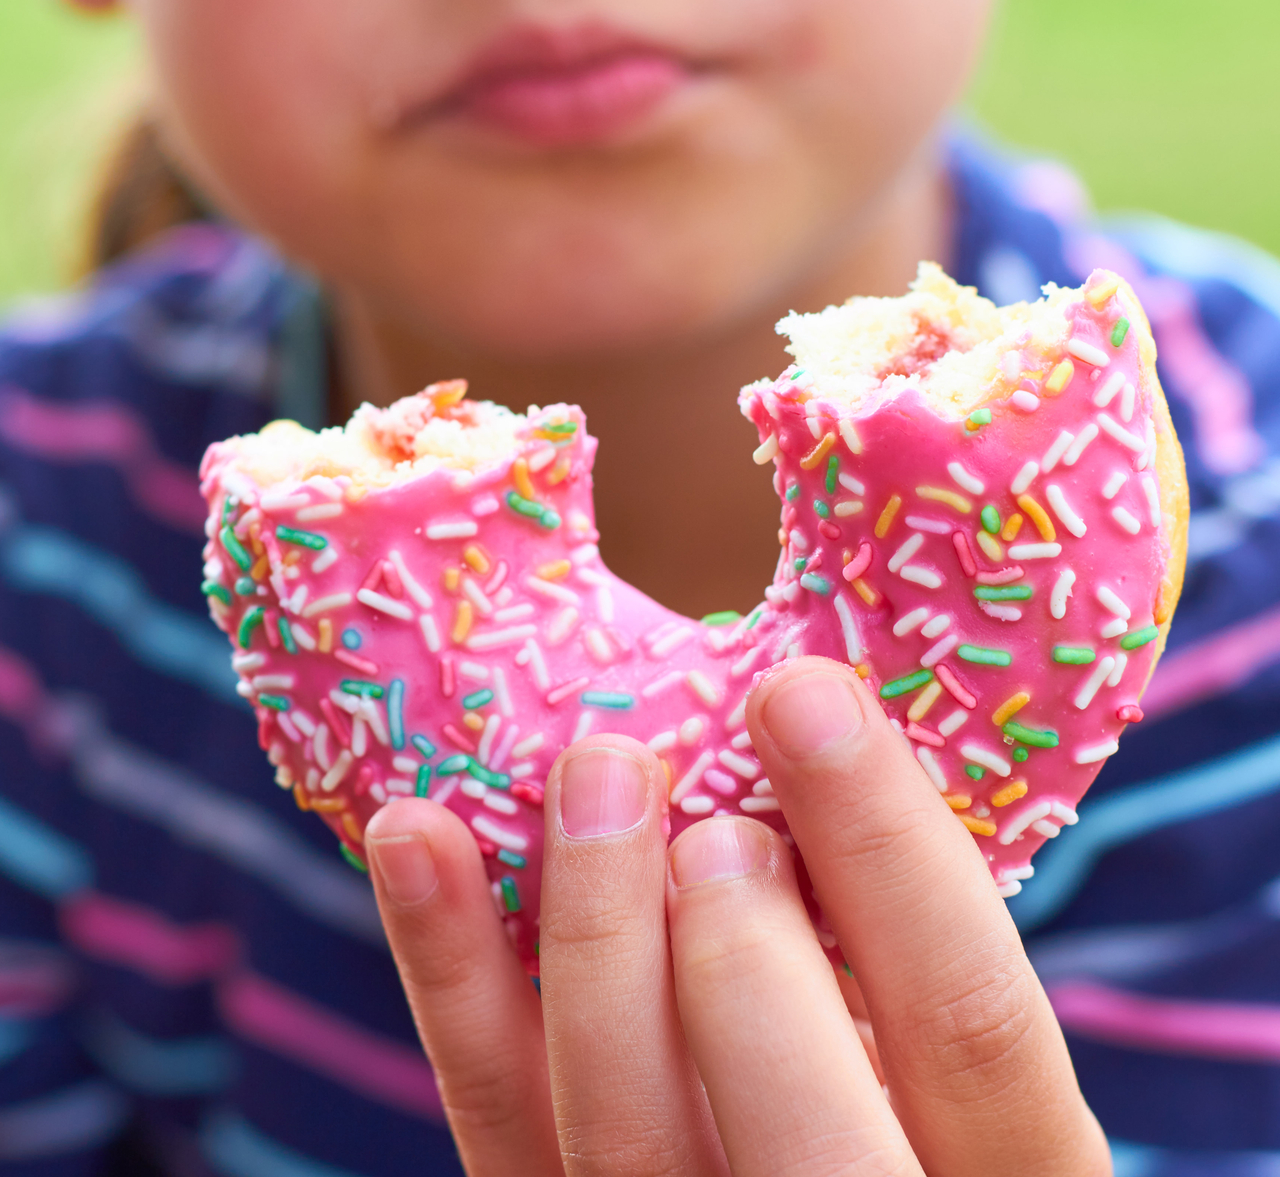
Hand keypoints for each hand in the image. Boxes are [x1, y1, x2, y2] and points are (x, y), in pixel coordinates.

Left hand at [364, 656, 1110, 1175]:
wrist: (782, 1161)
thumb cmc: (884, 1065)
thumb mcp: (929, 1008)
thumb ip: (890, 919)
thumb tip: (817, 706)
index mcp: (1002, 1164)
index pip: (977, 1027)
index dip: (894, 856)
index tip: (806, 696)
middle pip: (815, 1142)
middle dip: (744, 948)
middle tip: (702, 812)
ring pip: (631, 1140)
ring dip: (591, 934)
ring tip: (590, 774)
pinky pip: (497, 1120)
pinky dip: (453, 975)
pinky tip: (417, 834)